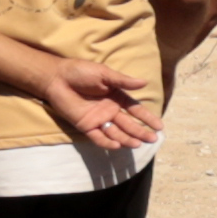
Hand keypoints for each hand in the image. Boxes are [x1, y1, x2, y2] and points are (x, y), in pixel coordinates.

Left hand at [25, 44, 164, 154]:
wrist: (57, 78)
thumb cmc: (80, 72)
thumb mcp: (104, 73)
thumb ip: (123, 81)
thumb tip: (145, 83)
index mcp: (116, 97)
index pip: (135, 110)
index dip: (147, 118)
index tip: (159, 126)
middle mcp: (109, 110)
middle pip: (128, 124)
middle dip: (140, 132)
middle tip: (153, 139)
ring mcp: (98, 119)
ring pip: (116, 132)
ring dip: (127, 138)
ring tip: (137, 144)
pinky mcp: (86, 126)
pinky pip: (98, 137)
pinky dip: (107, 142)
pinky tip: (117, 145)